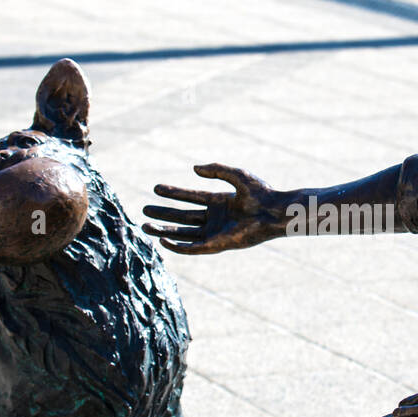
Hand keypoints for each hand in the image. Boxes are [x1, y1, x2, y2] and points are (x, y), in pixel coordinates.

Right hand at [143, 163, 283, 254]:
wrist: (273, 212)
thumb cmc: (261, 193)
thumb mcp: (236, 175)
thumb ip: (216, 170)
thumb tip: (194, 169)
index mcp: (220, 202)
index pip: (190, 198)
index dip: (173, 193)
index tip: (156, 188)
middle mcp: (215, 218)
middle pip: (183, 217)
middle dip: (163, 214)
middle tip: (144, 211)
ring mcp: (216, 232)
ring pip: (184, 233)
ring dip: (164, 230)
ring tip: (145, 225)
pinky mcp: (217, 245)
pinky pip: (193, 247)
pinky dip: (177, 245)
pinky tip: (162, 239)